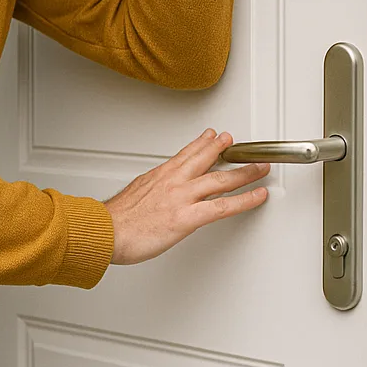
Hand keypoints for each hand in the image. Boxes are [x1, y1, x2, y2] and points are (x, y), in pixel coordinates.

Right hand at [104, 129, 268, 265]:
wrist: (106, 231)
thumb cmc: (115, 220)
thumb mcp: (133, 196)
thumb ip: (149, 191)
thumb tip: (155, 194)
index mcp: (159, 176)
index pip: (185, 154)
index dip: (201, 143)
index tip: (211, 136)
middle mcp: (173, 182)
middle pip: (205, 160)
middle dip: (223, 149)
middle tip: (237, 142)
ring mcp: (182, 198)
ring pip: (220, 179)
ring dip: (244, 171)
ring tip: (259, 167)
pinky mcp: (188, 218)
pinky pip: (224, 206)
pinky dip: (245, 199)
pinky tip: (258, 195)